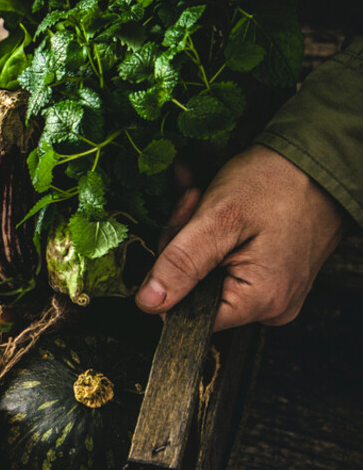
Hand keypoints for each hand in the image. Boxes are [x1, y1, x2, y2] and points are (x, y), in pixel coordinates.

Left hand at [136, 144, 346, 331]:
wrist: (319, 156)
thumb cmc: (278, 182)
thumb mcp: (218, 219)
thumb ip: (181, 264)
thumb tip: (149, 303)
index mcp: (260, 300)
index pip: (188, 312)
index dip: (170, 274)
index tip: (178, 233)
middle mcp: (271, 305)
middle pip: (195, 291)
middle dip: (182, 244)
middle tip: (193, 203)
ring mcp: (273, 289)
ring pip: (206, 272)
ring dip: (193, 231)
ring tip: (203, 197)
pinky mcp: (271, 273)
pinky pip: (225, 261)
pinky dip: (210, 232)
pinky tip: (209, 202)